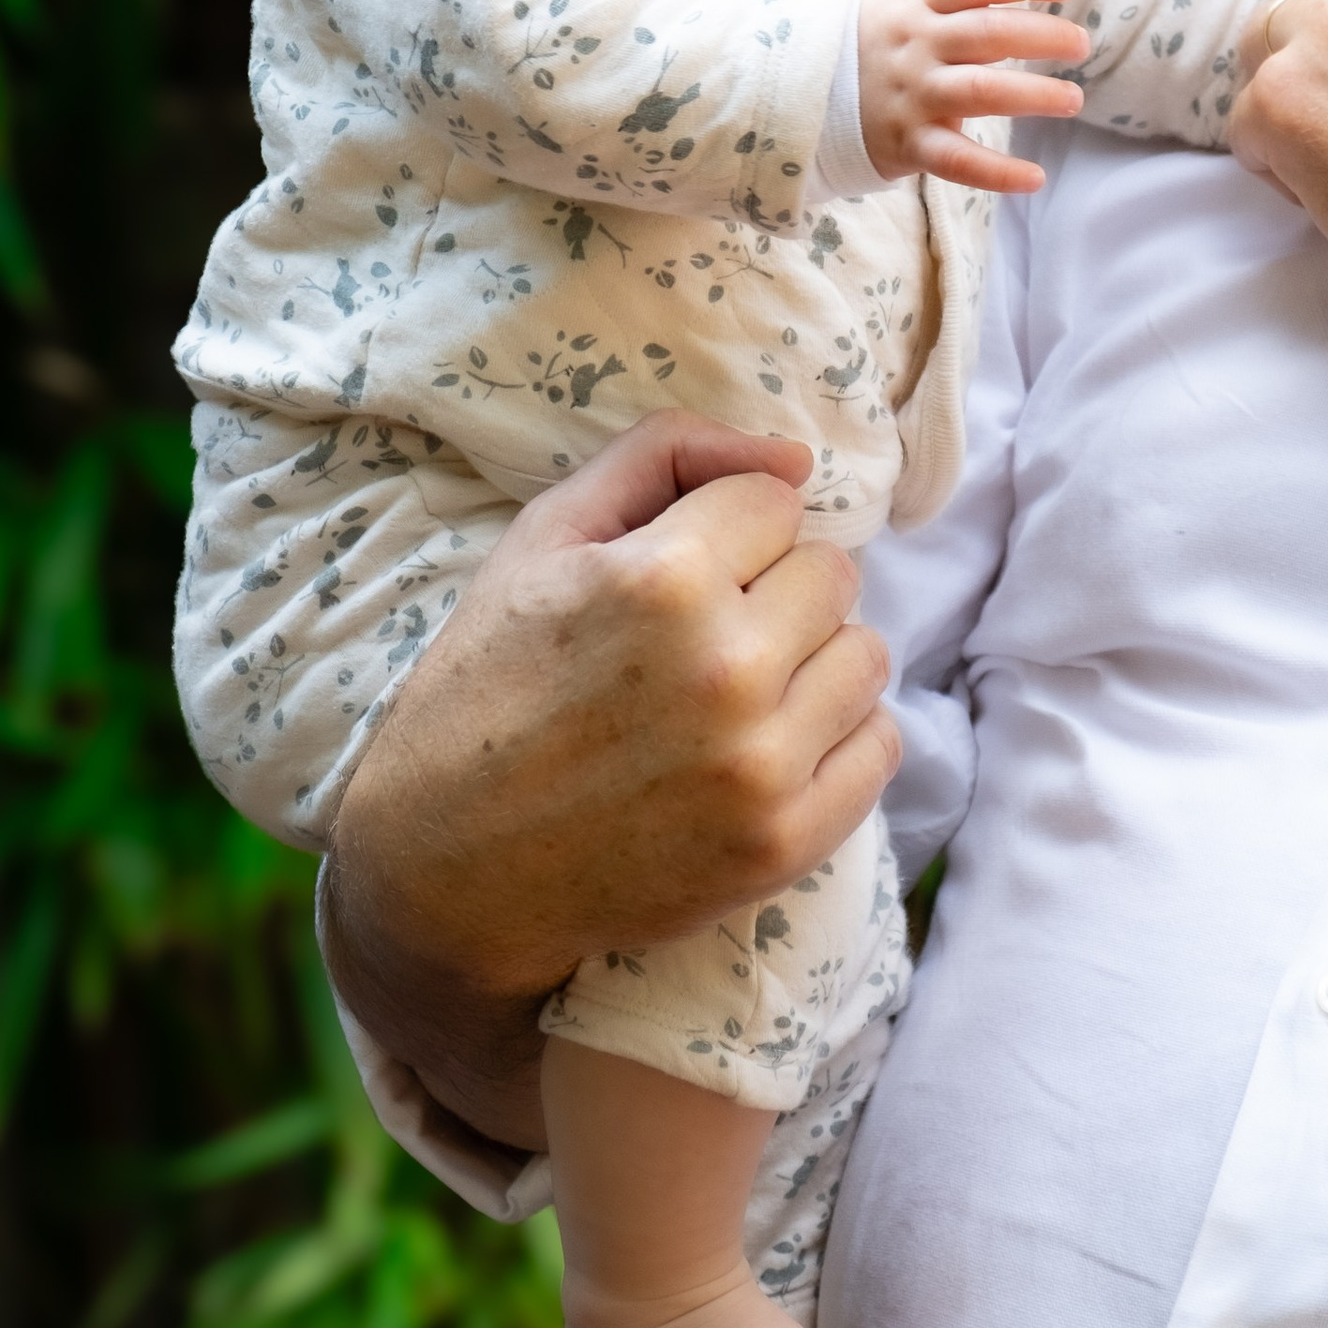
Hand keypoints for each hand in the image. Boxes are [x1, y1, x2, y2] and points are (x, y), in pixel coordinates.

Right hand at [325, 415, 900, 1143]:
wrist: (448, 869)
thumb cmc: (489, 685)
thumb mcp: (545, 538)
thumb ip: (666, 458)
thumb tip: (795, 458)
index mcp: (664, 579)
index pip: (775, 500)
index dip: (724, 531)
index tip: (674, 578)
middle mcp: (727, 669)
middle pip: (833, 574)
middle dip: (773, 591)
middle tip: (701, 639)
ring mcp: (762, 765)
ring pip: (866, 656)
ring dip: (813, 663)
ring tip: (734, 695)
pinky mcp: (784, 842)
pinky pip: (880, 747)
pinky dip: (837, 740)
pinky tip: (765, 748)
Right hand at [858, 0, 1090, 195]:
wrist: (807, 90)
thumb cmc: (882, 39)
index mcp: (921, 4)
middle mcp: (918, 46)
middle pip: (987, 34)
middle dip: (1042, 36)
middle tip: (1081, 44)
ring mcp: (913, 95)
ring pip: (981, 92)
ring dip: (1034, 96)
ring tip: (1073, 99)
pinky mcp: (910, 143)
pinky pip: (958, 161)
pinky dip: (998, 173)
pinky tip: (1036, 178)